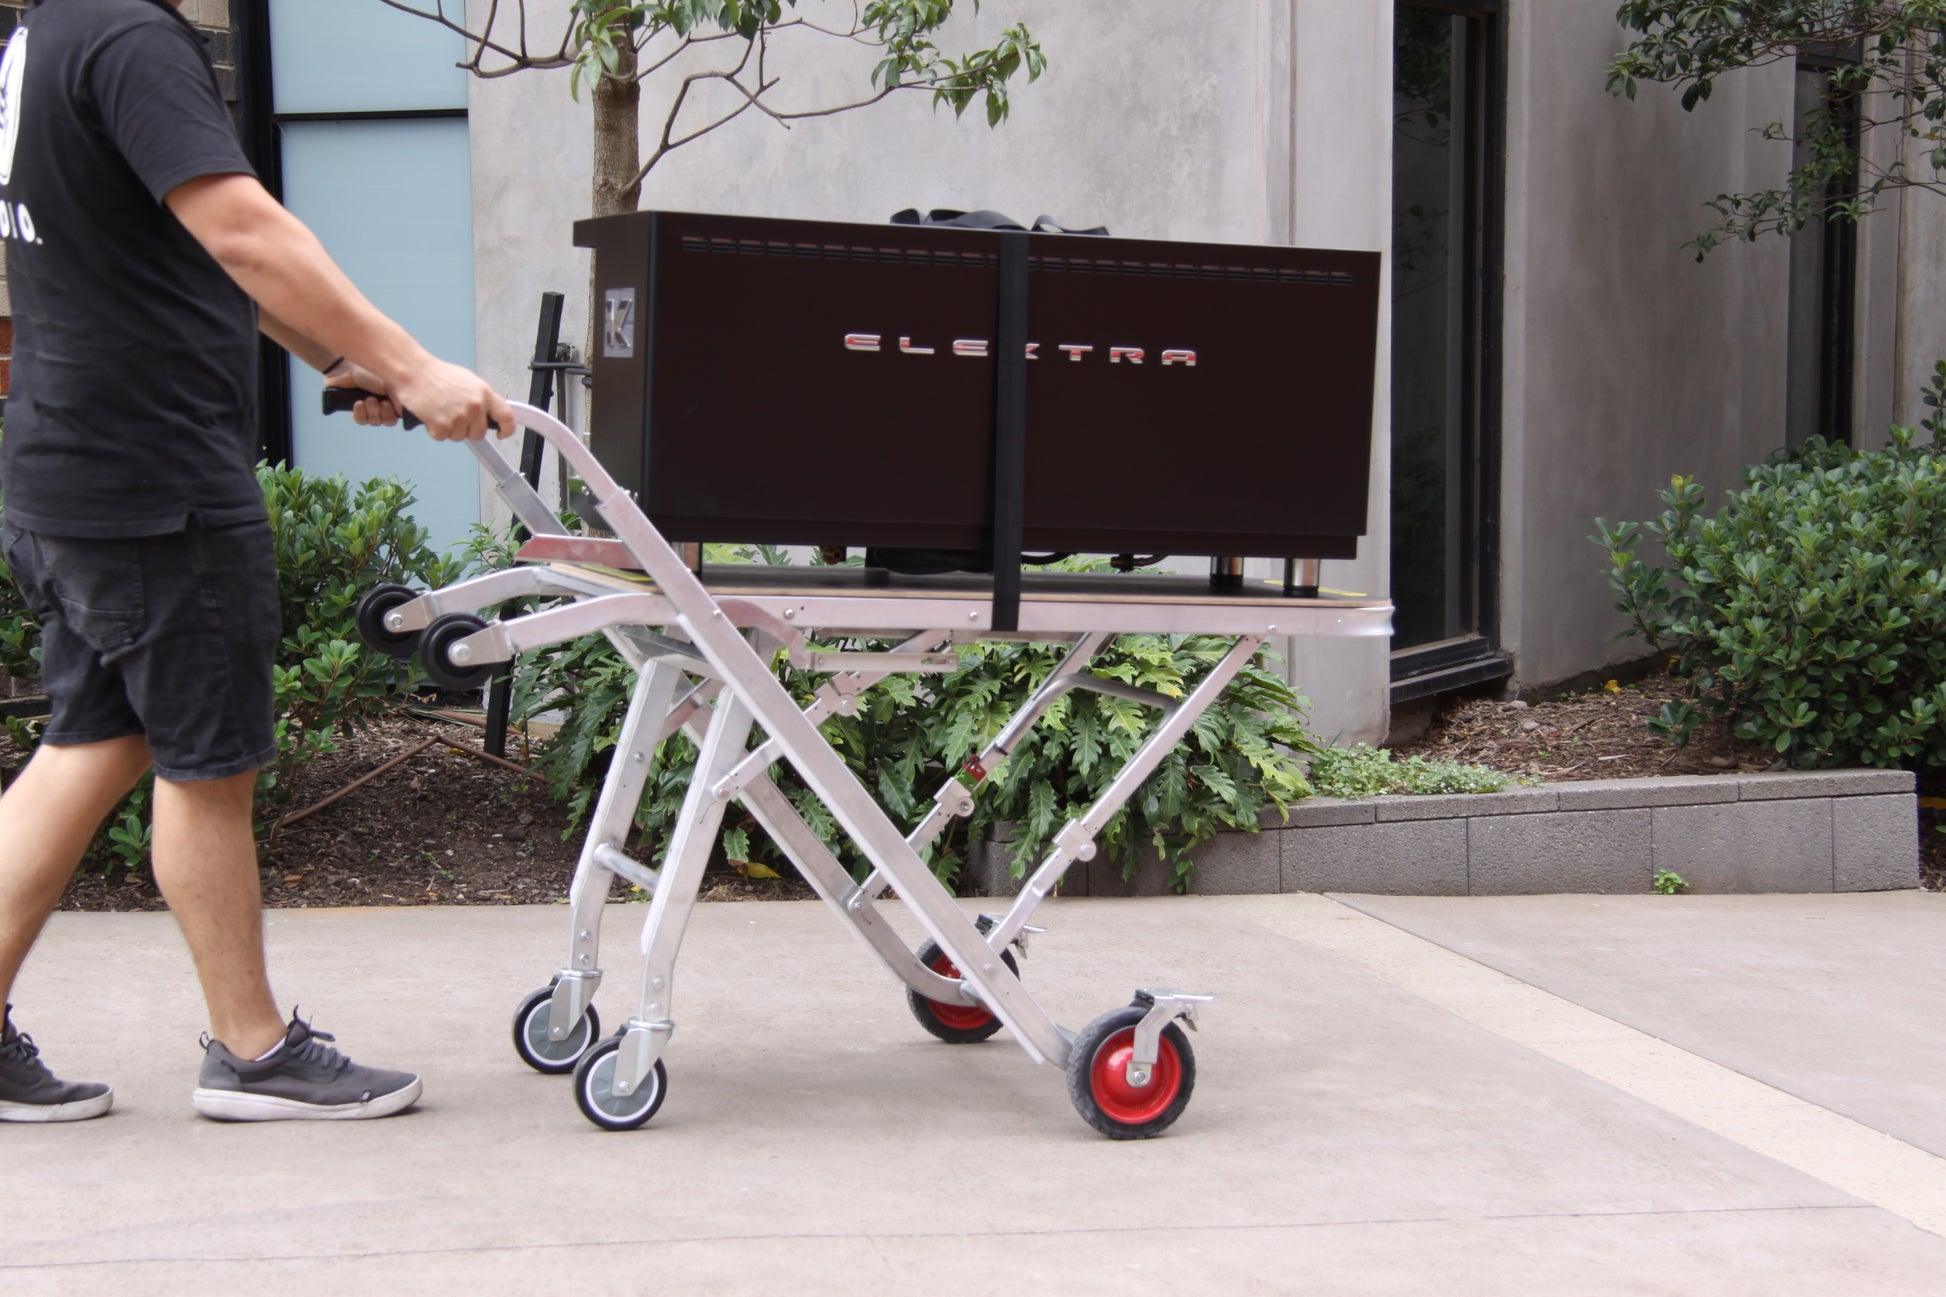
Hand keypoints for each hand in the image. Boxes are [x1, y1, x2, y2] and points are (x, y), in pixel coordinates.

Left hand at [324, 364, 402, 426]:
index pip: (399, 415)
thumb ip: (402, 401)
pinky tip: (359, 403)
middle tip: (380, 402)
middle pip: (388, 421)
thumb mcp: (393, 384)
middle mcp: (384, 404)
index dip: (394, 413)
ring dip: (372, 412)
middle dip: (384, 413)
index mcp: (395, 397)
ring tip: (368, 399)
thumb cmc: (371, 372)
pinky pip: (361, 420)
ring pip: (375, 422)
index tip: (389, 404)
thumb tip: (406, 413)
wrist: (348, 368)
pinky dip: (360, 414)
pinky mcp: (356, 410)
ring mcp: (369, 408)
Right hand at [389, 358, 515, 442]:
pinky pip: (442, 437)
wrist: (413, 372)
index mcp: (484, 393)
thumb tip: (487, 413)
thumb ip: (480, 398)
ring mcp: (460, 416)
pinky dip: (435, 430)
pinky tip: (431, 414)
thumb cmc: (436, 374)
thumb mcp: (467, 381)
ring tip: (440, 410)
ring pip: (459, 437)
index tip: (502, 433)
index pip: (506, 416)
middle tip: (453, 415)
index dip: (507, 429)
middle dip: (466, 429)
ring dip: (449, 429)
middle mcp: (475, 406)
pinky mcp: (443, 425)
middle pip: (478, 433)